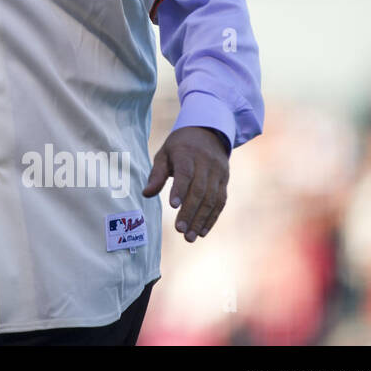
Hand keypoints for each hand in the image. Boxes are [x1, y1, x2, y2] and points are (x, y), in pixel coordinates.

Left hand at [142, 126, 229, 242]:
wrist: (208, 133)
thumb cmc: (179, 147)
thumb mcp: (165, 154)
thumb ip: (157, 174)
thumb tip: (146, 194)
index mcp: (187, 154)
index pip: (185, 173)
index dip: (180, 189)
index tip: (172, 206)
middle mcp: (206, 163)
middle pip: (199, 190)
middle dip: (190, 212)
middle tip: (180, 230)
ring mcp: (218, 172)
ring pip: (212, 199)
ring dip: (201, 220)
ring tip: (190, 237)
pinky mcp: (225, 181)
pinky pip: (221, 202)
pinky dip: (212, 218)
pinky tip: (203, 232)